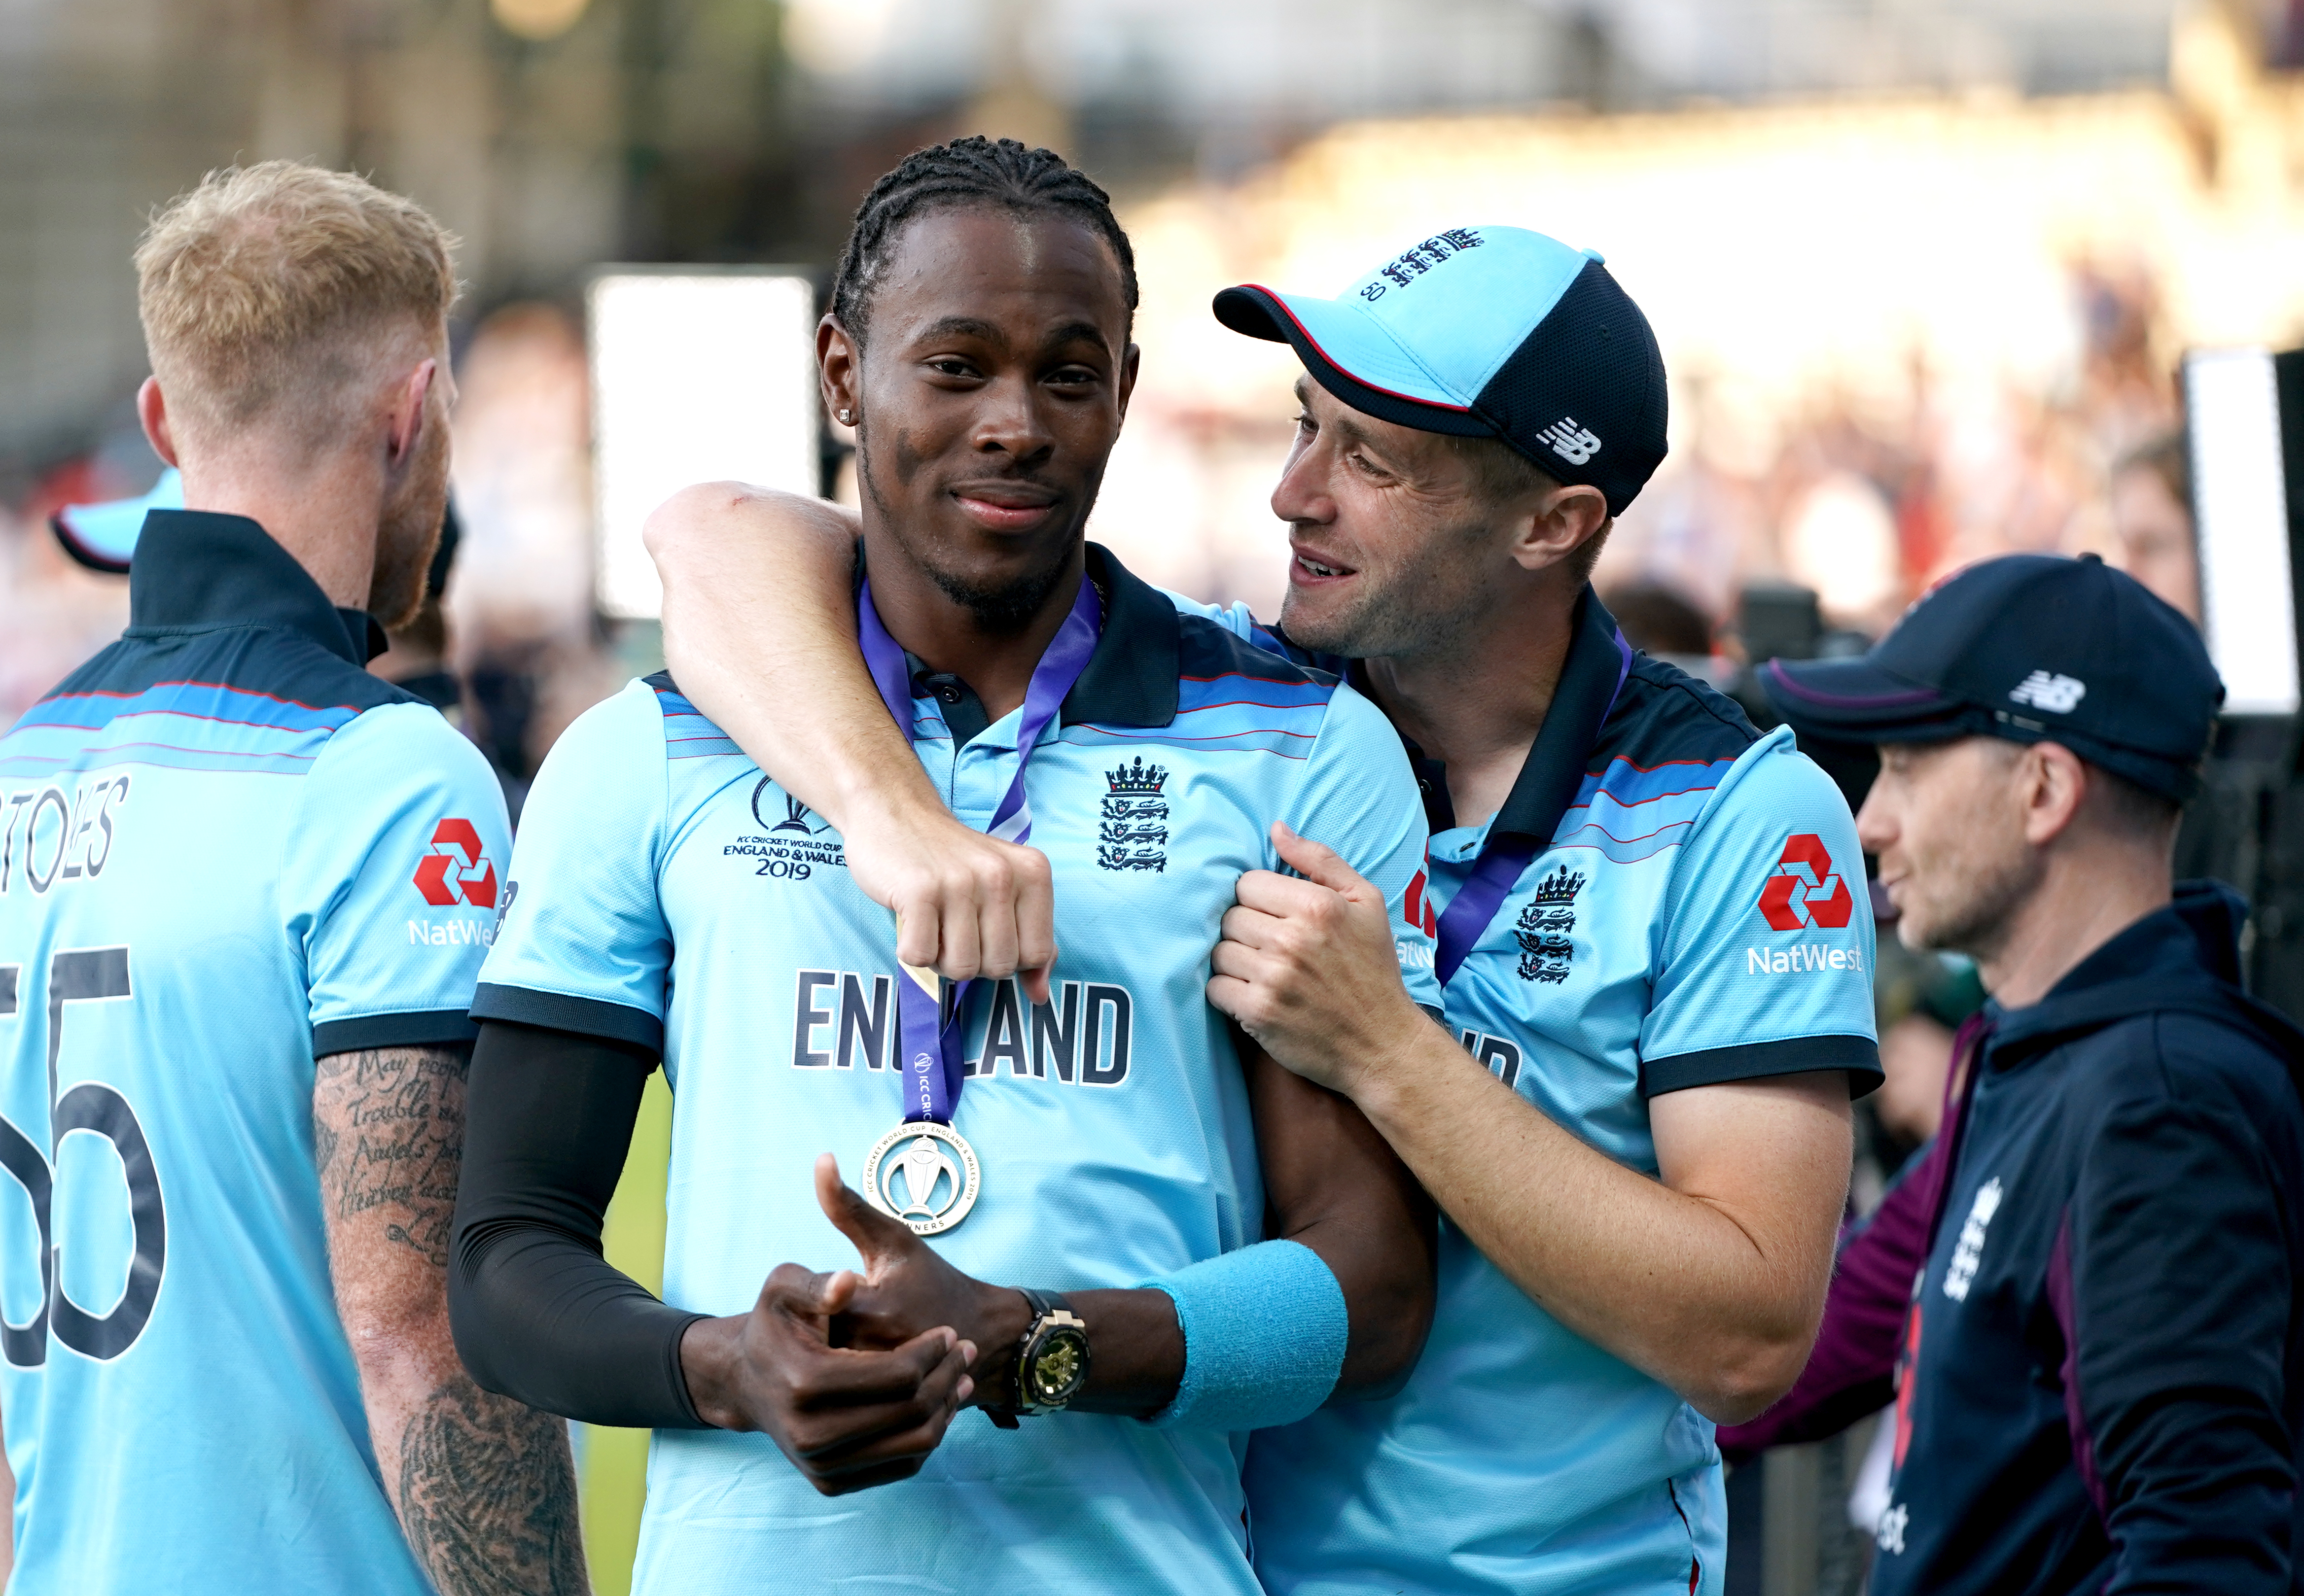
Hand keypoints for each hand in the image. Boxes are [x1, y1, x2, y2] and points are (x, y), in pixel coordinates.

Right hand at [677, 1255, 976, 1495]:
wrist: (748, 1381)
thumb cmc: (775, 1326)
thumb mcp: (782, 1288)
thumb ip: (816, 1283)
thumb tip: (848, 1283)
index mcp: (803, 1383)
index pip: (896, 1376)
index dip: (932, 1353)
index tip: (949, 1333)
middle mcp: (809, 1434)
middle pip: (910, 1412)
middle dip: (947, 1378)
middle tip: (966, 1351)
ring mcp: (819, 1466)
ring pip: (913, 1446)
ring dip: (946, 1409)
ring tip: (962, 1377)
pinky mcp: (830, 1483)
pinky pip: (900, 1466)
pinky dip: (928, 1435)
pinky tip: (939, 1403)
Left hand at [813, 1155, 1031, 1407]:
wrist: (985, 1336)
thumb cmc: (934, 1280)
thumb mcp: (895, 1239)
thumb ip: (850, 1205)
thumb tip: (820, 1160)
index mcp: (872, 1308)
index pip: (810, 1307)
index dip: (816, 1299)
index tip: (833, 1295)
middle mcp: (875, 1352)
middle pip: (811, 1345)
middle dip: (819, 1331)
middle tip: (839, 1322)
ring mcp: (881, 1389)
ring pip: (825, 1378)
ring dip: (828, 1361)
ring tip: (847, 1345)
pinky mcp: (886, 1411)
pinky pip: (845, 1401)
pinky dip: (844, 1388)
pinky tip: (854, 1371)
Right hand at [843, 790, 1058, 1005]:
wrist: (895, 813)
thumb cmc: (952, 861)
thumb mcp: (1004, 889)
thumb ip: (1030, 940)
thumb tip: (1039, 996)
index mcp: (1033, 873)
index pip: (1038, 953)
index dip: (1008, 956)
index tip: (986, 931)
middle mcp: (1002, 874)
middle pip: (999, 967)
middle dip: (973, 960)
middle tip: (953, 926)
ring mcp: (961, 881)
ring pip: (961, 969)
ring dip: (940, 958)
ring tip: (933, 922)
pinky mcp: (919, 890)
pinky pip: (920, 958)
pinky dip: (911, 950)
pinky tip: (912, 920)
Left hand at [1208, 823, 1431, 1100]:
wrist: (1383, 1044)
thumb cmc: (1373, 970)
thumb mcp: (1366, 903)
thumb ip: (1320, 860)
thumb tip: (1276, 830)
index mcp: (1318, 905)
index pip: (1247, 883)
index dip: (1257, 900)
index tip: (1274, 918)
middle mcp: (1293, 938)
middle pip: (1229, 917)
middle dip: (1244, 931)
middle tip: (1269, 949)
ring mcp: (1274, 977)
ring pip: (1218, 951)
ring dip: (1234, 962)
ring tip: (1262, 973)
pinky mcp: (1258, 1013)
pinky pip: (1215, 987)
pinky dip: (1228, 992)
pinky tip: (1254, 995)